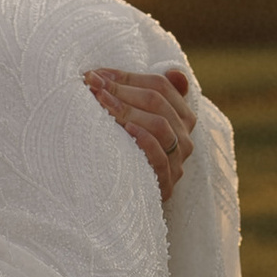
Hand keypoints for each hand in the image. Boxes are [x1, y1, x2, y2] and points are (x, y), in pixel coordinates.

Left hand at [85, 63, 198, 204]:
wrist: (120, 203)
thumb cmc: (125, 152)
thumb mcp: (135, 120)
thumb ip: (151, 94)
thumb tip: (176, 73)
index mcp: (181, 116)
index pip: (160, 85)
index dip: (127, 77)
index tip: (95, 74)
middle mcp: (184, 137)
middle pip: (158, 102)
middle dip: (121, 90)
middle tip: (92, 85)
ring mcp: (177, 161)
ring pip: (159, 126)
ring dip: (126, 110)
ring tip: (100, 102)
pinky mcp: (166, 184)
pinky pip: (160, 158)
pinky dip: (144, 141)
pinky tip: (125, 131)